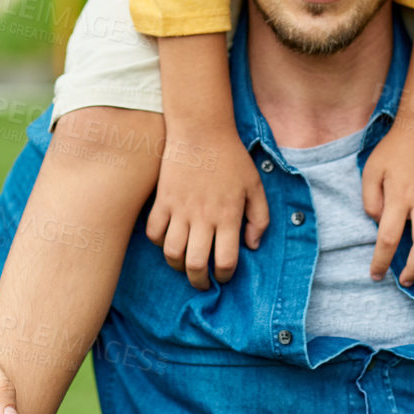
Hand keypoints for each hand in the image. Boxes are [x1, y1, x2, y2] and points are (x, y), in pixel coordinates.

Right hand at [146, 125, 268, 288]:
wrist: (202, 131)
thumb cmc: (231, 158)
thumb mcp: (255, 186)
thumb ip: (260, 219)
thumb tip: (252, 246)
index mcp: (228, 216)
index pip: (225, 261)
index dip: (225, 275)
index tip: (224, 275)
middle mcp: (202, 218)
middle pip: (195, 265)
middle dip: (199, 282)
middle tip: (202, 282)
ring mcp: (179, 210)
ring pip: (171, 253)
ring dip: (177, 266)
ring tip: (184, 265)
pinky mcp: (162, 201)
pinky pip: (153, 233)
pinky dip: (158, 242)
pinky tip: (168, 240)